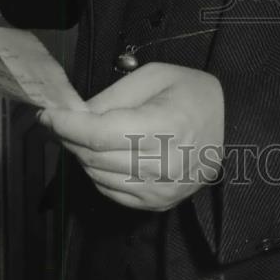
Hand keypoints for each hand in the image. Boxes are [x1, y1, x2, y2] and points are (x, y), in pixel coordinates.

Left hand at [38, 62, 224, 210]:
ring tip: (82, 135)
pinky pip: (111, 191)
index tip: (47, 114)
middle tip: (58, 121)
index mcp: (165, 126)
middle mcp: (163, 165)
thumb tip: (76, 114)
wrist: (233, 127)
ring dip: (82, 155)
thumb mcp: (155, 76)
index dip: (67, 125)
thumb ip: (114, 96)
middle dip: (69, 137)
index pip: (100, 134)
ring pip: (98, 176)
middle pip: (94, 156)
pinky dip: (98, 173)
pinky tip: (103, 154)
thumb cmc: (193, 93)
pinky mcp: (158, 203)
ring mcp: (161, 189)